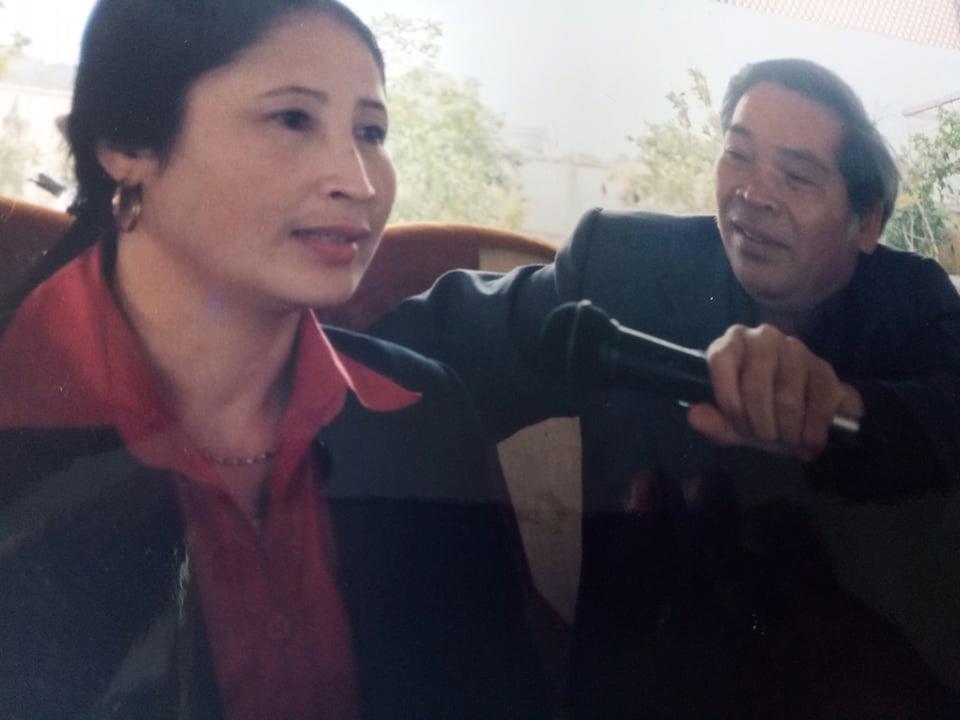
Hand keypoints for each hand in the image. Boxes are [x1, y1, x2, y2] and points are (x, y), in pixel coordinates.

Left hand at [686, 324, 863, 459]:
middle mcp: (763, 337)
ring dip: (786, 430)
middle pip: (755, 384)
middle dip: (759, 422)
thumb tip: (694, 415)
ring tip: (786, 440)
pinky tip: (807, 442)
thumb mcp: (735, 425)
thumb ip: (714, 422)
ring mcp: (795, 349)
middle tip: (765, 437)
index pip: (720, 360)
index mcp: (732, 344)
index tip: (739, 426)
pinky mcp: (824, 368)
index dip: (729, 401)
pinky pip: (817, 403)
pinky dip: (810, 432)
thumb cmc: (765, 415)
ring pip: (787, 396)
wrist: (809, 419)